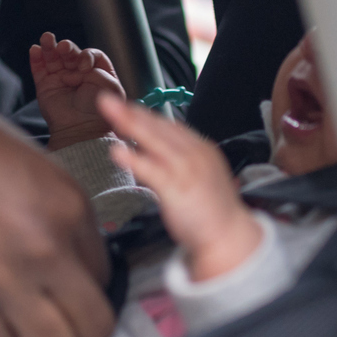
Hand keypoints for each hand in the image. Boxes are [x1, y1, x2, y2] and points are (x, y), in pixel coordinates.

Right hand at [0, 13, 114, 336]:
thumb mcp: (21, 159)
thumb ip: (51, 210)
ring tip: (10, 321)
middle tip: (49, 319)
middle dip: (74, 329)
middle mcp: (45, 245)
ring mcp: (1, 278)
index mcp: (66, 202)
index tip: (62, 288)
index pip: (106, 276)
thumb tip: (64, 252)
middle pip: (92, 326)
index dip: (82, 286)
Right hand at [28, 33, 124, 148]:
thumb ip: (100, 69)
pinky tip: (35, 49)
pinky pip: (39, 69)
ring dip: (49, 46)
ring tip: (46, 38)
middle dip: (67, 47)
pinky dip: (36, 58)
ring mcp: (60, 79)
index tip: (84, 64)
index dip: (87, 55)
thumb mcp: (111, 87)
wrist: (80, 130)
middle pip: (70, 53)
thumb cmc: (98, 112)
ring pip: (53, 58)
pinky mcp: (45, 86)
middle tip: (64, 47)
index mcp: (96, 74)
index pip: (90, 55)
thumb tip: (81, 62)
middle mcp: (78, 74)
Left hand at [100, 93, 263, 282]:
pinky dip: (134, 159)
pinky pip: (152, 170)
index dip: (145, 115)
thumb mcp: (199, 175)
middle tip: (107, 99)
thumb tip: (149, 150)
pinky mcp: (178, 189)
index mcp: (201, 148)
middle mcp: (195, 154)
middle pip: (158, 128)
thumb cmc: (211, 209)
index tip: (125, 107)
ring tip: (109, 112)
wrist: (229, 237)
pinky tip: (116, 152)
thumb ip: (178, 160)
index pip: (169, 126)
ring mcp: (187, 170)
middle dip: (132, 112)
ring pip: (154, 141)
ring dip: (129, 124)